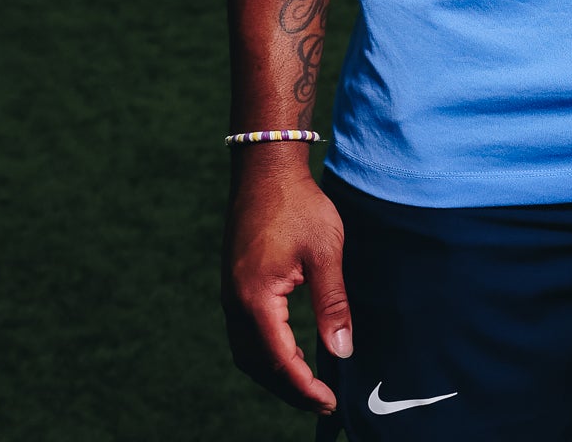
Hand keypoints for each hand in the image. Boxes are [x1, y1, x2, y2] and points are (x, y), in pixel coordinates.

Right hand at [223, 153, 352, 413]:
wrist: (266, 169)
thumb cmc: (299, 204)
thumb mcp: (325, 250)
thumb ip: (332, 303)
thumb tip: (341, 351)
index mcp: (256, 298)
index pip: (280, 360)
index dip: (304, 388)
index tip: (330, 402)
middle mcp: (235, 303)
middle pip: (258, 365)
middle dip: (289, 389)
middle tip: (322, 401)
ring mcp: (230, 295)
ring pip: (248, 353)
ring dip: (276, 374)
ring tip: (308, 384)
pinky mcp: (234, 286)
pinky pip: (246, 335)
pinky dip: (267, 353)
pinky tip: (291, 350)